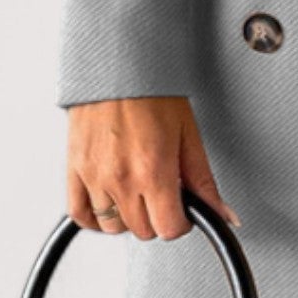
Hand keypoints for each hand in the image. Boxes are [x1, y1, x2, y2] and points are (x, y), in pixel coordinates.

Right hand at [65, 96, 242, 240]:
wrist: (117, 66)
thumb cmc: (152, 93)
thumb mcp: (188, 135)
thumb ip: (204, 181)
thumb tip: (223, 214)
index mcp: (153, 171)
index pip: (169, 229)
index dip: (181, 222)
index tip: (182, 210)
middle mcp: (121, 178)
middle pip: (142, 230)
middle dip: (157, 217)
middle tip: (162, 193)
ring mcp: (94, 177)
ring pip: (113, 227)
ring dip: (128, 217)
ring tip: (137, 193)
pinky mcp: (74, 170)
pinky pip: (80, 214)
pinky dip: (94, 219)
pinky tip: (109, 206)